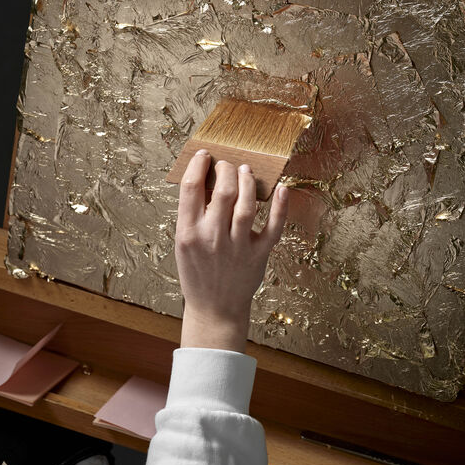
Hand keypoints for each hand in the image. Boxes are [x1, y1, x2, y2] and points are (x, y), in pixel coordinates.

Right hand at [175, 150, 288, 351]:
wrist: (215, 309)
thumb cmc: (198, 273)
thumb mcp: (183, 244)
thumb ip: (192, 215)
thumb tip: (206, 179)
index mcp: (188, 233)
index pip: (190, 188)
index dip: (198, 165)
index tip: (204, 155)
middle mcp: (212, 238)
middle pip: (223, 191)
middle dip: (227, 170)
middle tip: (228, 165)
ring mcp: (237, 247)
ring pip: (246, 204)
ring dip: (247, 181)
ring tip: (246, 170)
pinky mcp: (258, 255)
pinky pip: (273, 227)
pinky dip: (280, 207)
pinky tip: (281, 188)